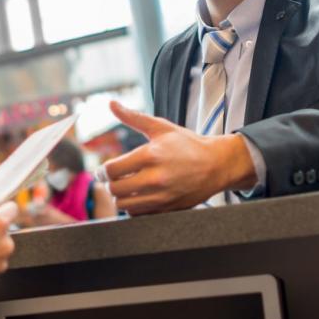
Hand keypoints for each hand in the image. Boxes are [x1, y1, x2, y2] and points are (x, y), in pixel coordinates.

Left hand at [102, 101, 255, 214]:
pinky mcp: (168, 208)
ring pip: (124, 205)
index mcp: (151, 156)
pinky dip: (133, 208)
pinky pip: (139, 214)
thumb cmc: (188, 144)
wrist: (217, 165)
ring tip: (124, 188)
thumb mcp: (161, 127)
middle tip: (112, 179)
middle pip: (115, 189)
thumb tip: (111, 104)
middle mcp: (156, 178)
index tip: (102, 170)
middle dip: (109, 183)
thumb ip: (133, 117)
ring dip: (119, 197)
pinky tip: (138, 196)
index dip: (102, 171)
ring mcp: (162, 196)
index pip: (112, 170)